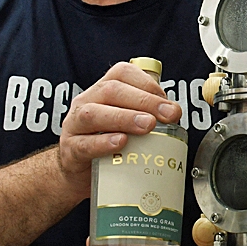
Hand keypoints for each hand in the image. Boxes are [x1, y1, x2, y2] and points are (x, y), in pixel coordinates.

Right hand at [57, 61, 181, 195]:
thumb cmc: (107, 142)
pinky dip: (104, 143)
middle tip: (168, 115)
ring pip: (94, 114)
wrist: (79, 172)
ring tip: (147, 125)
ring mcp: (75, 126)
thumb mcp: (126, 122)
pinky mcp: (71, 151)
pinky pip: (84, 144)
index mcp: (102, 90)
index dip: (147, 84)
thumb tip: (175, 114)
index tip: (167, 101)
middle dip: (144, 101)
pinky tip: (121, 143)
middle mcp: (86, 102)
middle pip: (111, 91)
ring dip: (124, 117)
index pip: (122, 73)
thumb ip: (147, 114)